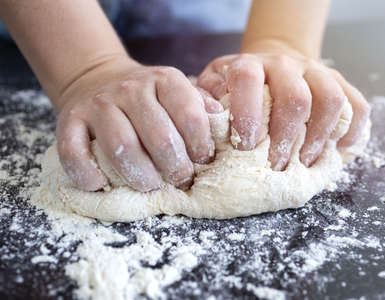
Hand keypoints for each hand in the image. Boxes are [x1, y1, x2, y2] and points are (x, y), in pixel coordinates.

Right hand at [56, 57, 221, 191]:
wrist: (97, 78)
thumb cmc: (147, 97)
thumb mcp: (176, 91)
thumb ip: (199, 105)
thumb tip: (223, 124)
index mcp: (163, 80)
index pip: (188, 113)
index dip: (200, 143)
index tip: (204, 161)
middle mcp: (130, 88)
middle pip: (157, 134)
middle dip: (174, 165)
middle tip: (181, 179)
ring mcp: (98, 104)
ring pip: (120, 145)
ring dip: (139, 174)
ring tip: (149, 185)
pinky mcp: (69, 119)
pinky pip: (74, 151)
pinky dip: (87, 174)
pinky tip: (101, 185)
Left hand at [198, 48, 369, 170]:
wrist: (275, 63)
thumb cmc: (241, 86)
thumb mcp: (216, 85)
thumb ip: (207, 101)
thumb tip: (209, 123)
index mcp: (251, 65)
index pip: (248, 80)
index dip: (246, 114)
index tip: (245, 146)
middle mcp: (286, 65)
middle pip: (295, 98)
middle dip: (286, 138)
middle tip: (276, 165)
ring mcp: (317, 72)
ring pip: (330, 101)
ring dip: (319, 138)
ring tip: (304, 162)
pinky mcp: (340, 83)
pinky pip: (357, 106)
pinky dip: (352, 132)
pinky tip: (337, 151)